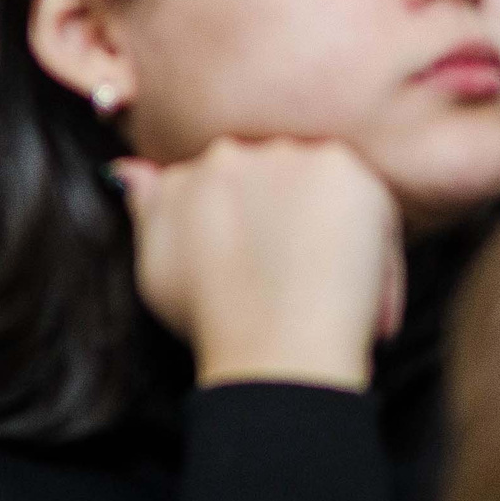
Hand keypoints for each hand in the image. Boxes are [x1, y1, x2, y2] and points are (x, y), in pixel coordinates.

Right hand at [109, 137, 403, 392]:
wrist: (273, 348)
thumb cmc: (211, 318)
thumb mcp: (153, 263)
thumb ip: (147, 207)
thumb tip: (126, 169)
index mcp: (188, 173)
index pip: (224, 184)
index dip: (247, 229)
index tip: (258, 267)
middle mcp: (236, 152)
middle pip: (271, 178)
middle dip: (286, 223)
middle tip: (291, 284)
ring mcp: (291, 158)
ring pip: (321, 192)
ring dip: (329, 236)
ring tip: (324, 296)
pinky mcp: (344, 170)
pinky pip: (369, 205)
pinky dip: (373, 249)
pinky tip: (357, 295)